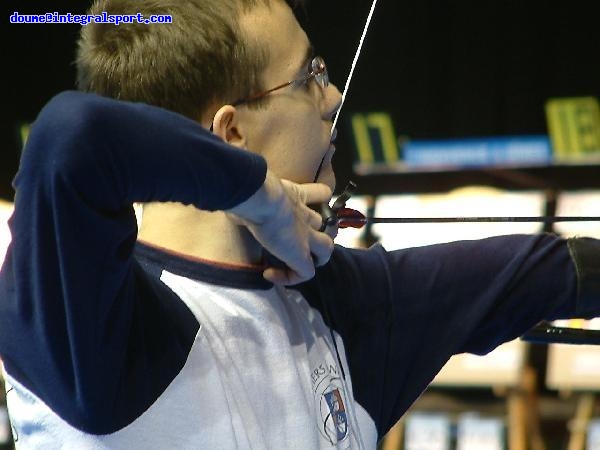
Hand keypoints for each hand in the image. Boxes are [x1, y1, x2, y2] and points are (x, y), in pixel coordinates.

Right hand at [226, 170, 333, 284]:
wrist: (259, 197)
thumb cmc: (251, 190)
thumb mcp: (254, 188)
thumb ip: (252, 195)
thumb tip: (236, 203)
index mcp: (296, 195)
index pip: (317, 194)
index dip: (316, 198)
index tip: (289, 210)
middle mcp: (305, 215)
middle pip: (328, 225)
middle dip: (324, 233)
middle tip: (308, 240)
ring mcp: (306, 236)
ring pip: (327, 249)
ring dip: (315, 256)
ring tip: (299, 260)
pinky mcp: (300, 255)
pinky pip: (305, 273)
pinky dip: (292, 277)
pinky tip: (270, 274)